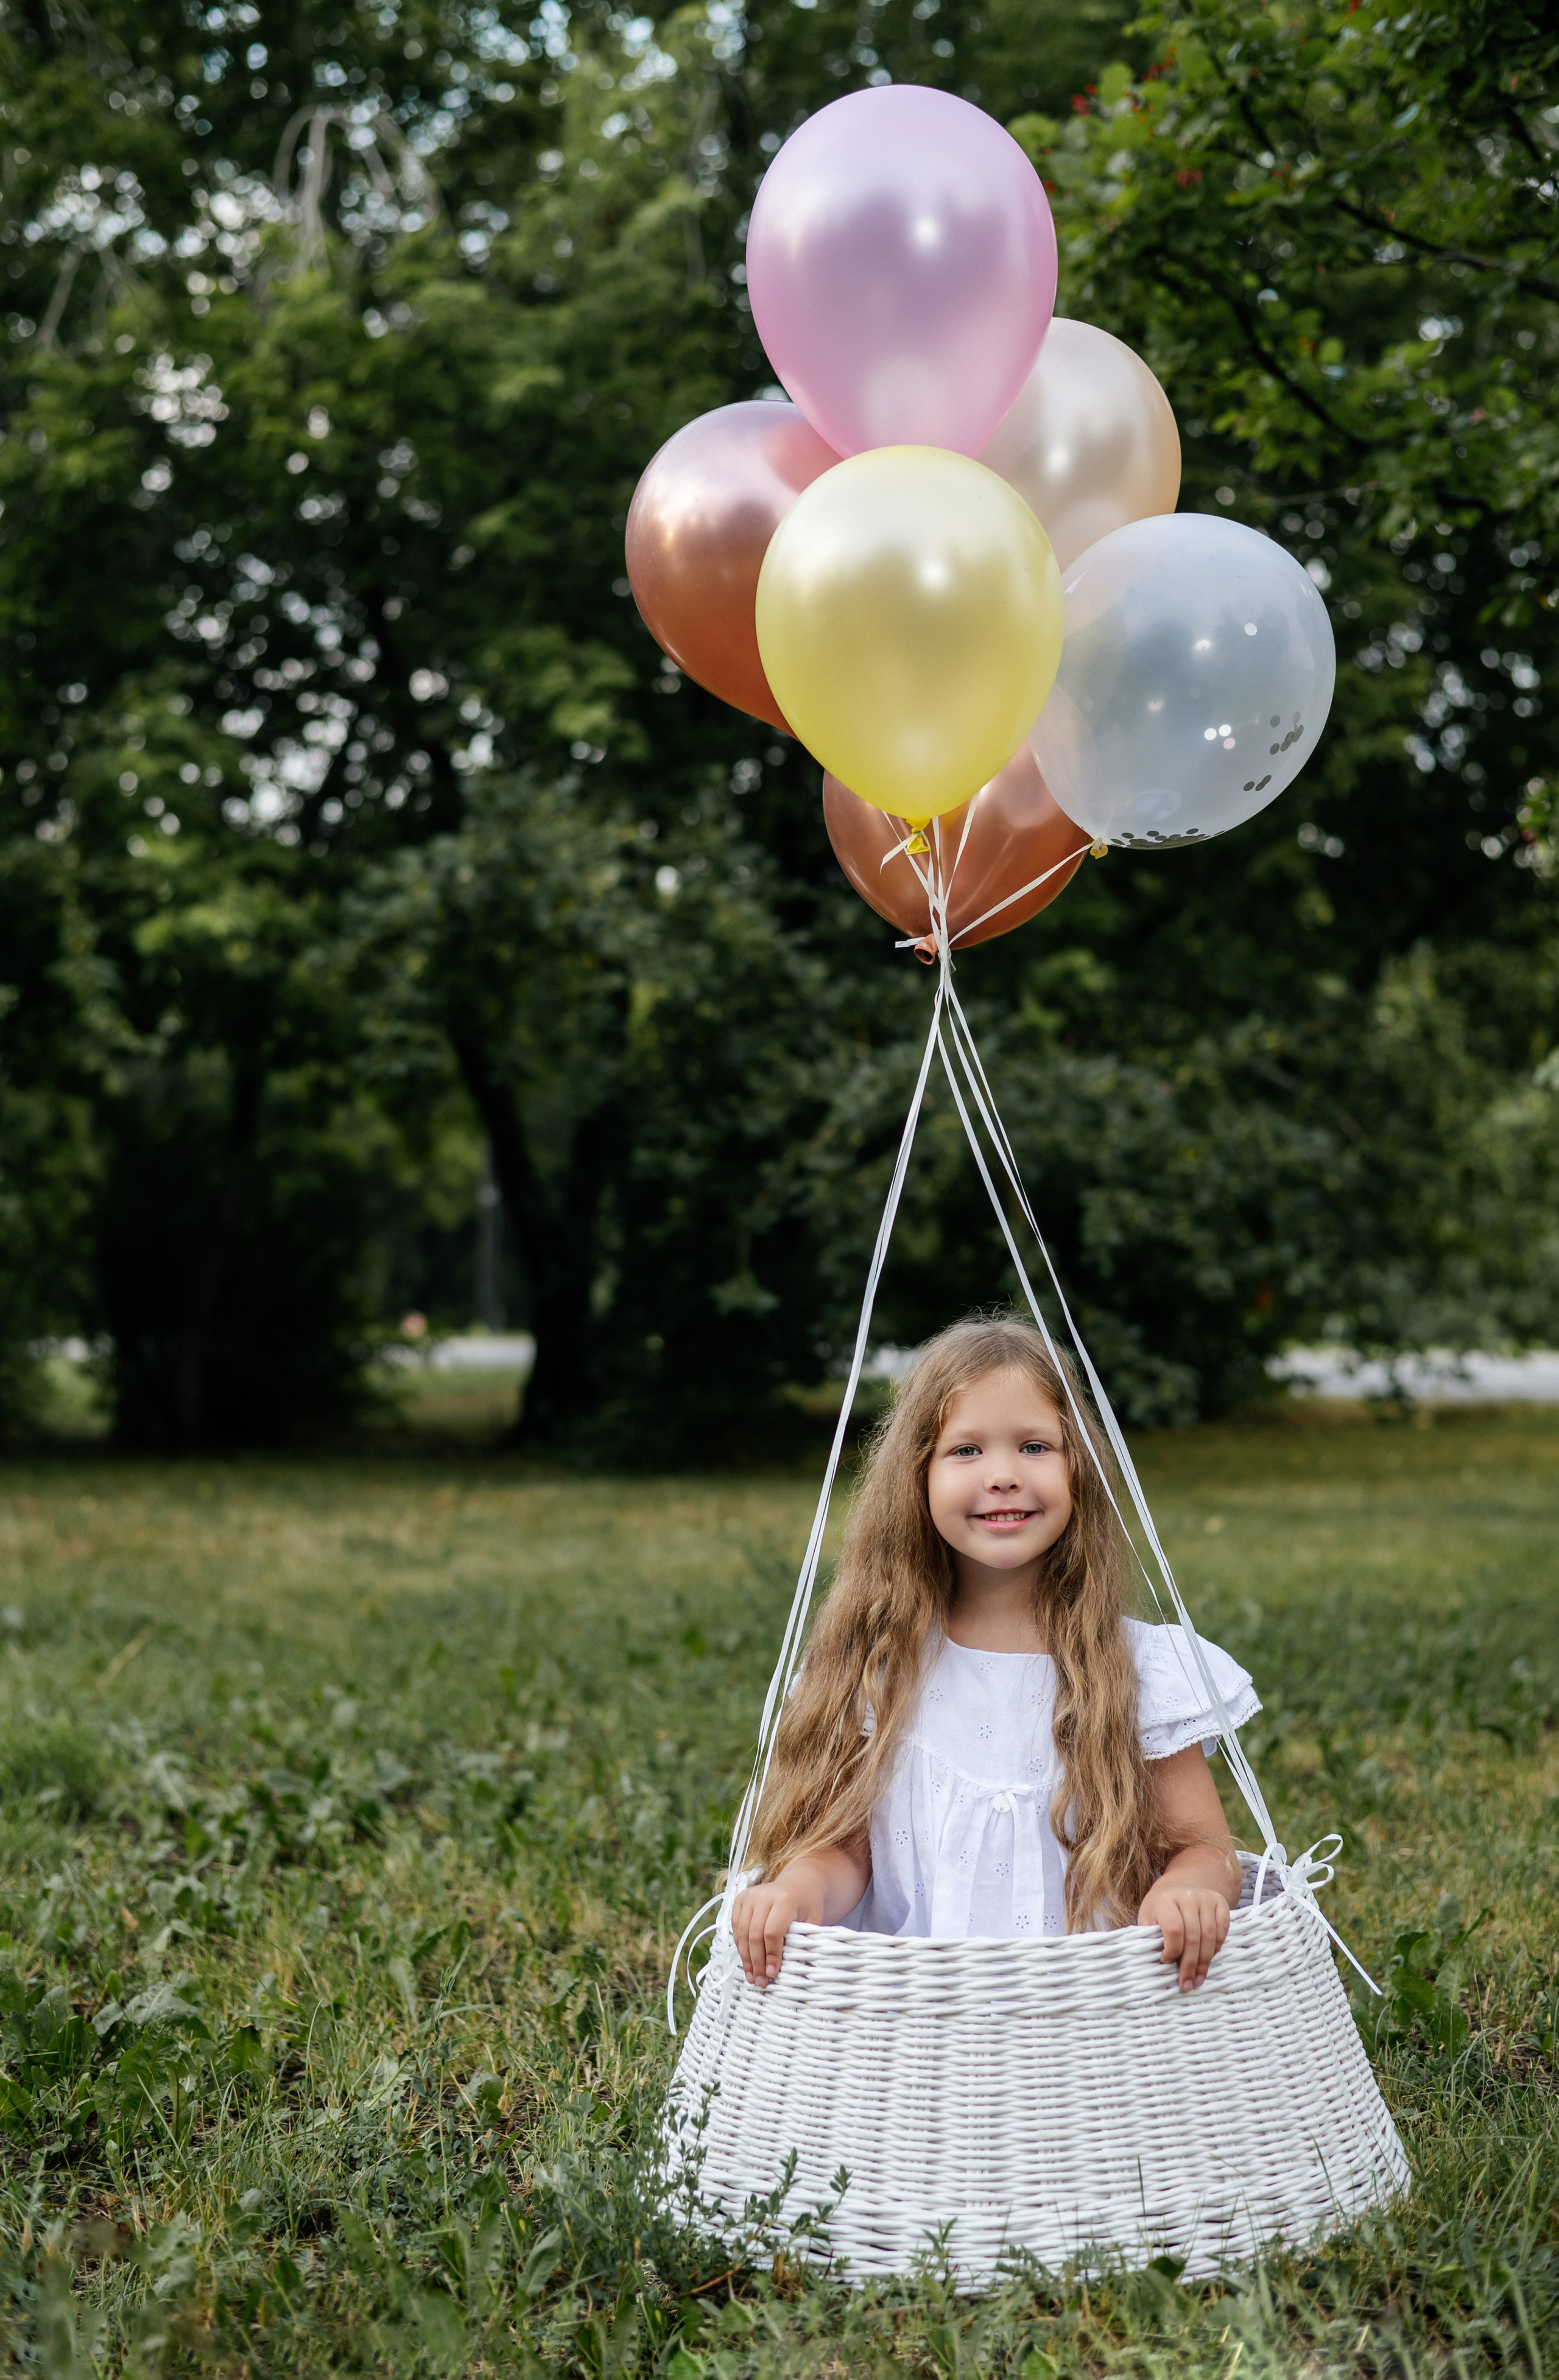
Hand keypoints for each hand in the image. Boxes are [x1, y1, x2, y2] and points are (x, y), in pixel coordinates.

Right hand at [731, 1872, 822, 1987]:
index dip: (771, 1955)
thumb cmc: (807, 1906)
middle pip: (754, 1935)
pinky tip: (746, 1961)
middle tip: (761, 1982)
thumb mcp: (812, 1921)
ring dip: (746, 1958)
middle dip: (757, 1962)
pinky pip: (736, 1927)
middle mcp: (764, 1895)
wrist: (798, 1884)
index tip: (773, 1973)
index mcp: (784, 1899)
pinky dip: (740, 1946)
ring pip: (742, 1933)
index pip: (773, 1932)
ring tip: (752, 1977)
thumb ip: (803, 1942)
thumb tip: (795, 1971)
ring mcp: (750, 1896)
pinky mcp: (741, 1899)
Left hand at [1138, 1879, 1230, 1989]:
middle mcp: (1187, 1895)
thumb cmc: (1160, 1908)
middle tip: (1187, 1984)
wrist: (1179, 1885)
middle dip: (1189, 1965)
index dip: (1172, 1950)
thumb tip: (1156, 1971)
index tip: (1166, 1962)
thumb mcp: (1148, 1918)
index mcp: (1165, 1899)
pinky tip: (1209, 1959)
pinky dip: (1216, 1947)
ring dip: (1204, 1962)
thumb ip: (1151, 1940)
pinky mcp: (1220, 1901)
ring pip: (1209, 1936)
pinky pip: (1223, 1929)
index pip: (1174, 1929)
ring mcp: (1205, 1897)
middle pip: (1193, 1937)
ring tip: (1198, 1979)